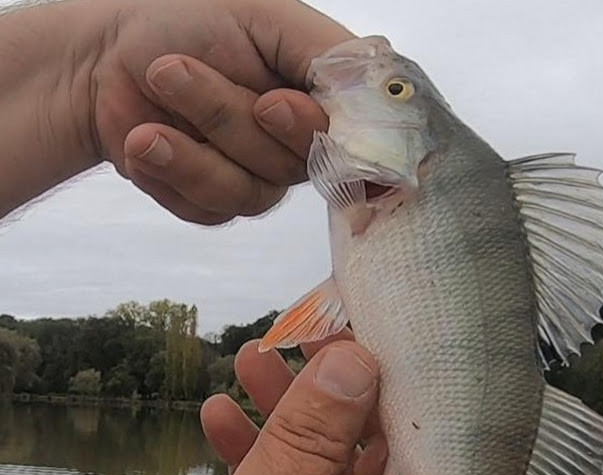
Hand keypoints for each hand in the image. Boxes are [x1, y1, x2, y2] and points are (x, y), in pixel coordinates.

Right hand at [80, 337, 437, 474]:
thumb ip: (312, 435)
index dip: (382, 380)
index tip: (351, 329)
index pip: (414, 441)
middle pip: (370, 448)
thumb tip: (354, 358)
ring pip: (328, 464)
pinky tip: (224, 418)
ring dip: (287, 417)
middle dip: (325, 392)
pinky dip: (263, 459)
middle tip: (296, 338)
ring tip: (250, 362)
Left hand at [89, 0, 350, 223]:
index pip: (354, 139)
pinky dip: (169, 171)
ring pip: (250, 192)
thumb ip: (328, 56)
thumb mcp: (264, 15)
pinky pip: (212, 210)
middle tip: (171, 70)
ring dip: (188, 146)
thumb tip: (384, 96)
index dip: (312, 133)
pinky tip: (145, 140)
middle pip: (294, 165)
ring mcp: (261, 179)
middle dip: (225, 117)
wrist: (101, 58)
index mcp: (321, 97)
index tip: (270, 106)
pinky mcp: (219, 205)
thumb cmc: (181, 21)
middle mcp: (301, 143)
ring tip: (149, 98)